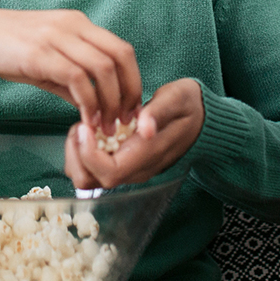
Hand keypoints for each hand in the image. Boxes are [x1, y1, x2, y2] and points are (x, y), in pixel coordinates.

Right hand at [0, 9, 140, 129]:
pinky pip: (76, 78)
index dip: (133, 80)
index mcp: (77, 23)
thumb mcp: (47, 61)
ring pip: (102, 67)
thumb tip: (95, 107)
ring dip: (109, 102)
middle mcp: (72, 25)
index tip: (132, 108)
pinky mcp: (39, 53)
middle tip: (125, 121)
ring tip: (105, 127)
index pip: (121, 49)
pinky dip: (87, 103)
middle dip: (128, 92)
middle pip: (119, 56)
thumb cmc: (7, 49)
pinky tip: (85, 121)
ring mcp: (56, 37)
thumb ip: (72, 80)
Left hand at [64, 78, 203, 189]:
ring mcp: (129, 169)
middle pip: (92, 182)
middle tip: (81, 125)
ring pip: (88, 178)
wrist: (202, 119)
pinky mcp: (123, 163)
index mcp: (148, 156)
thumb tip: (145, 126)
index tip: (86, 126)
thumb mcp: (178, 98)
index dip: (89, 155)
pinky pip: (93, 168)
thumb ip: (160, 112)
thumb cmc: (189, 105)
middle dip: (76, 155)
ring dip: (77, 154)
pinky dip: (83, 152)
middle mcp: (136, 170)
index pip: (110, 173)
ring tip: (85, 126)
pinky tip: (92, 128)